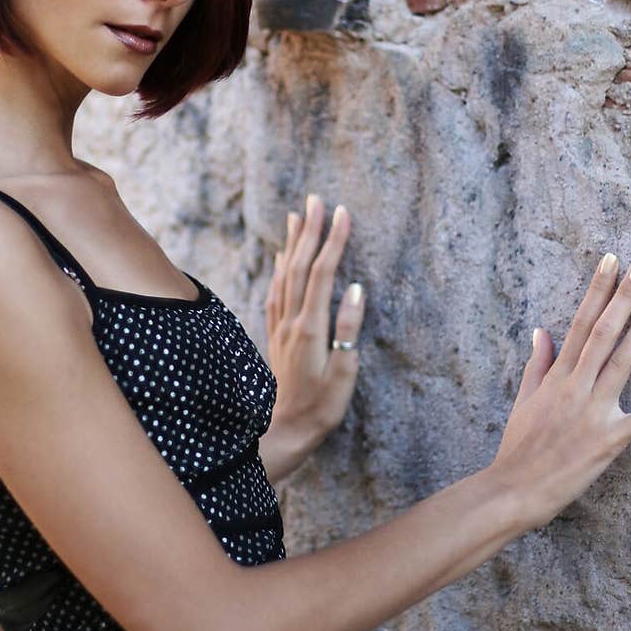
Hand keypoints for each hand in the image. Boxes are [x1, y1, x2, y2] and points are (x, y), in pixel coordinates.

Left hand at [263, 194, 365, 467]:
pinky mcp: (276, 336)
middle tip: (317, 198)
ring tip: (297, 215)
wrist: (283, 431)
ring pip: (285, 274)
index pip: (324, 274)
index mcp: (311, 328)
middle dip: (310, 230)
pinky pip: (276, 292)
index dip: (334, 241)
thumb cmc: (321, 408)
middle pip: (301, 266)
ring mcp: (280, 327)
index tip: (344, 213)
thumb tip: (355, 288)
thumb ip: (348, 329)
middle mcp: (291, 321)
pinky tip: (282, 258)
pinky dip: (279, 269)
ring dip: (293, 243)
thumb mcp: (344, 373)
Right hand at [491, 254, 630, 527]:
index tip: (610, 262)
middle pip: (602, 331)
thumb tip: (541, 331)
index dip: (596, 290)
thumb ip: (537, 364)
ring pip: (622, 360)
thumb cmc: (518, 447)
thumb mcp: (524, 400)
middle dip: (622, 295)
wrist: (514, 488)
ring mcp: (593, 411)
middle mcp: (575, 386)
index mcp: (556, 376)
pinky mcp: (609, 440)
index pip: (579, 322)